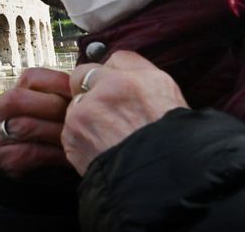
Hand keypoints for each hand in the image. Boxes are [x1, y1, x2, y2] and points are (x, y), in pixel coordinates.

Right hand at [0, 67, 72, 176]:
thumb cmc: (44, 133)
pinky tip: (72, 156)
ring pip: (26, 125)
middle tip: (82, 116)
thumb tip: (93, 87)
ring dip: (58, 132)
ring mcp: (0, 134)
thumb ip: (63, 98)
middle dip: (56, 108)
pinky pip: (31, 152)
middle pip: (22, 99)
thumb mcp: (48, 111)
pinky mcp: (5, 157)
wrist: (18, 164)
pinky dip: (55, 153)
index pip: (31, 77)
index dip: (58, 82)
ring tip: (80, 136)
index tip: (81, 91)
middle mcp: (2, 110)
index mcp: (16, 92)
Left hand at [63, 50, 187, 174]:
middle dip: (91, 89)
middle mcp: (106, 92)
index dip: (115, 75)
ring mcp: (84, 115)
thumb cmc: (173, 144)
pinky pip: (70, 130)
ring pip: (76, 105)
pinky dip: (82, 138)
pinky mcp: (71, 138)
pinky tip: (102, 148)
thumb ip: (141, 73)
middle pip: (85, 76)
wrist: (160, 186)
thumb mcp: (170, 97)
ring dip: (86, 116)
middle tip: (109, 110)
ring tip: (110, 136)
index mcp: (134, 80)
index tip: (117, 86)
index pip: (115, 59)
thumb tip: (118, 65)